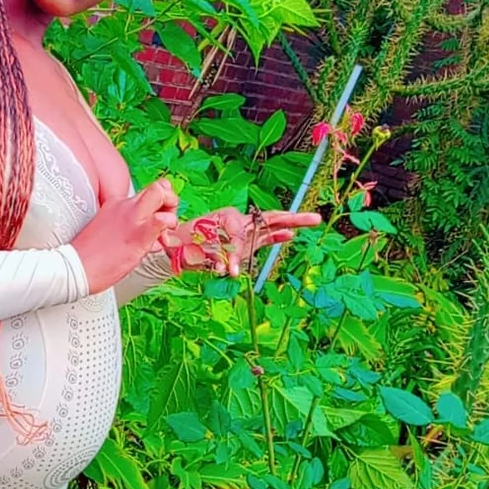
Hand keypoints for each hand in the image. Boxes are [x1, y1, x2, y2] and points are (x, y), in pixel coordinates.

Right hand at [71, 178, 178, 293]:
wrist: (75, 267)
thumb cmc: (90, 257)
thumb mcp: (108, 232)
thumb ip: (129, 228)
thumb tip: (152, 237)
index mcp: (116, 204)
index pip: (146, 192)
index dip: (158, 204)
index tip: (156, 221)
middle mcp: (124, 204)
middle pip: (158, 185)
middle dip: (170, 200)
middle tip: (167, 223)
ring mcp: (132, 216)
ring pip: (162, 192)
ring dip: (172, 212)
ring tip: (164, 233)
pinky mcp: (138, 233)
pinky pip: (163, 219)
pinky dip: (168, 226)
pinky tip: (160, 241)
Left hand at [161, 206, 320, 278]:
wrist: (175, 246)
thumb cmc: (179, 243)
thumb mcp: (185, 246)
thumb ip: (197, 251)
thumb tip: (208, 260)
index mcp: (224, 218)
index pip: (240, 232)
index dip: (237, 250)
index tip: (229, 270)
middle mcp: (237, 222)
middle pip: (268, 218)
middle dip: (291, 218)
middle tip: (313, 218)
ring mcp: (243, 231)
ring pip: (271, 225)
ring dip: (292, 223)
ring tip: (313, 220)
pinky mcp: (244, 242)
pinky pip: (264, 238)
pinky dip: (277, 236)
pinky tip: (291, 235)